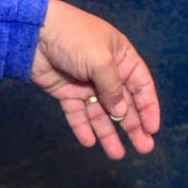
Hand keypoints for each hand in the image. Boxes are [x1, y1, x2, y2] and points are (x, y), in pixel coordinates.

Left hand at [30, 0, 159, 159]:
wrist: (34, 33)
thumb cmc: (75, 39)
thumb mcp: (101, 61)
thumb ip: (114, 89)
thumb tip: (121, 113)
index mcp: (122, 58)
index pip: (142, 86)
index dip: (149, 108)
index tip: (152, 129)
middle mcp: (106, 72)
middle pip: (124, 104)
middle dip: (133, 126)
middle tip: (143, 148)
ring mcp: (85, 84)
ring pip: (101, 113)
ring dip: (109, 133)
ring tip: (116, 154)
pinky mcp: (66, 92)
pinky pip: (78, 113)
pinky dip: (83, 127)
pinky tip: (89, 142)